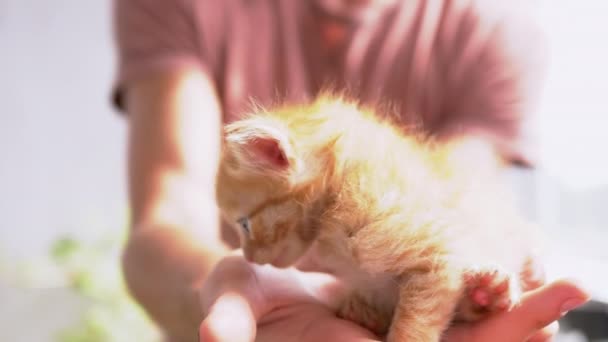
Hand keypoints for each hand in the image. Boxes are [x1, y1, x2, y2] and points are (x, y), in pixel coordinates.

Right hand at [198, 255, 589, 341]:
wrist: (245, 298)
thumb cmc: (235, 300)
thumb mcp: (229, 300)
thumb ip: (227, 321)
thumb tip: (211, 337)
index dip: (473, 340)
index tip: (527, 320)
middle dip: (511, 325)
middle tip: (568, 286)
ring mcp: (388, 336)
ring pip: (462, 335)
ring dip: (512, 315)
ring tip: (564, 283)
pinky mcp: (392, 321)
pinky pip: (449, 318)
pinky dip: (486, 302)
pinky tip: (516, 280)